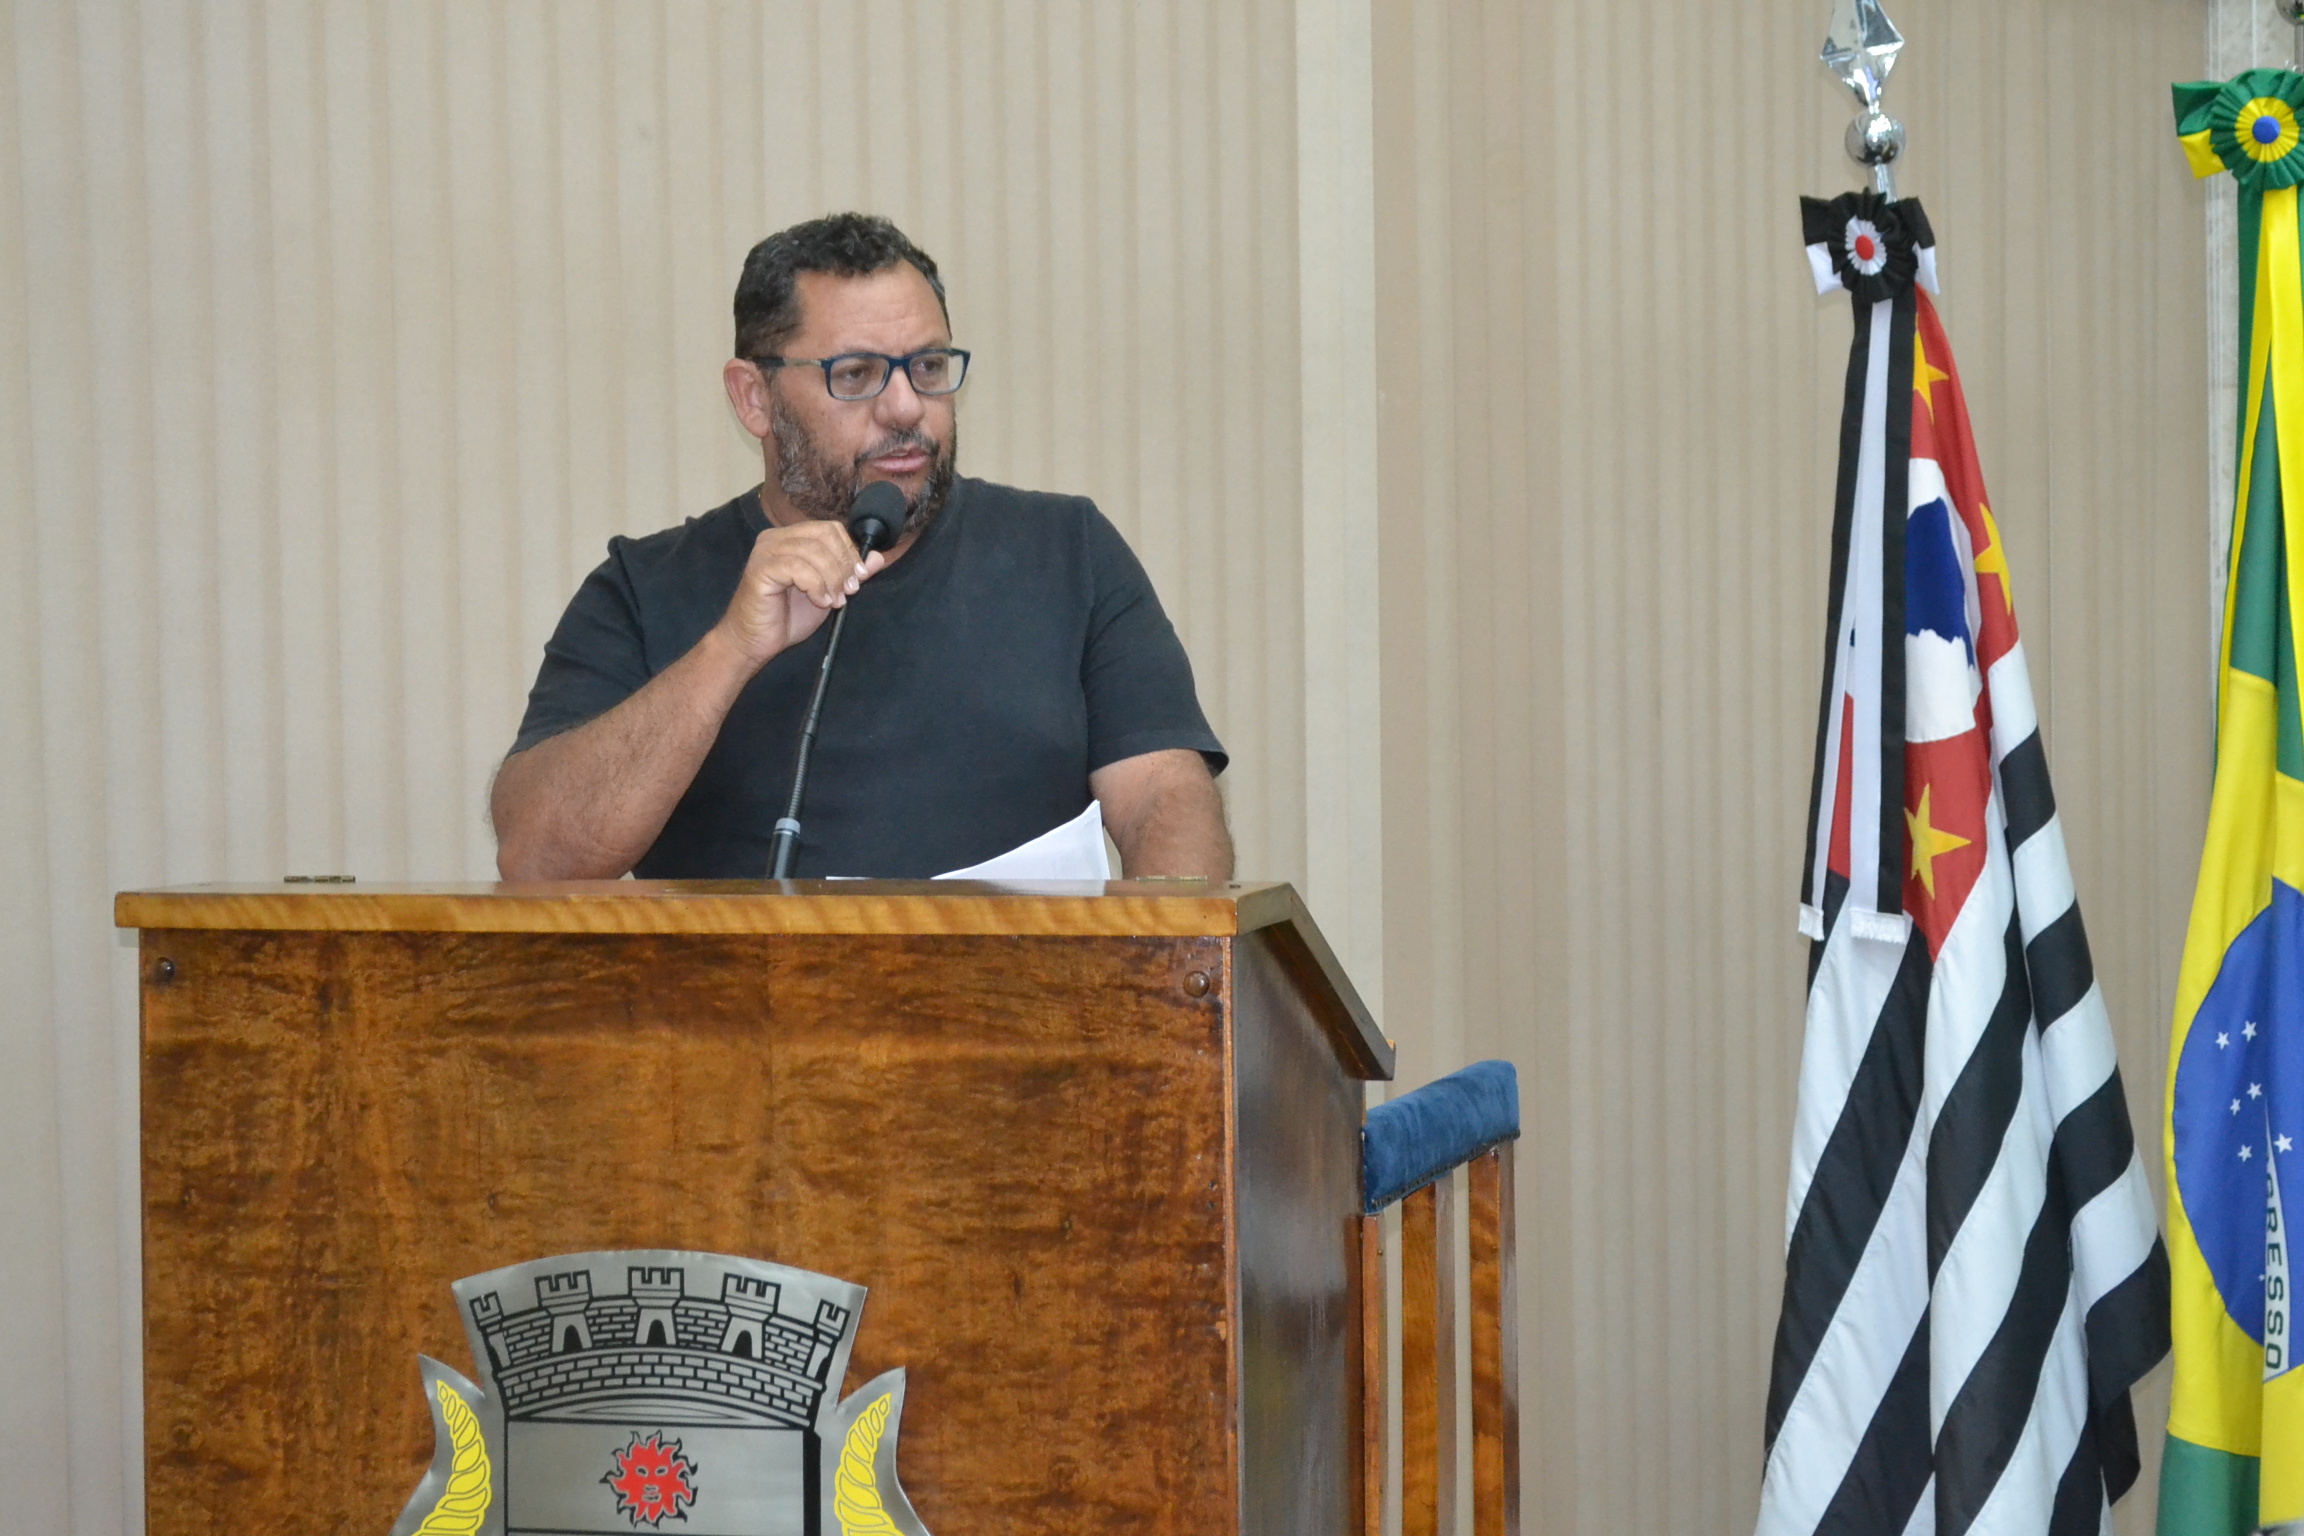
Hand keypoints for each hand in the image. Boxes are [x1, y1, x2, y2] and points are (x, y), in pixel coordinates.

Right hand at [714, 519, 889, 666]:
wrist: (755, 642)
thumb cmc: (787, 617)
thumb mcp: (828, 592)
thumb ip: (849, 573)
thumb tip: (877, 558)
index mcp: (791, 538)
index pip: (829, 529)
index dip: (849, 551)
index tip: (860, 577)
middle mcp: (775, 538)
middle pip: (824, 535)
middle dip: (843, 564)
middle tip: (848, 591)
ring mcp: (766, 552)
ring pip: (813, 551)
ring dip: (831, 578)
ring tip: (833, 600)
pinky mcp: (760, 569)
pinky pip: (798, 568)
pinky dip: (815, 585)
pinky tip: (819, 601)